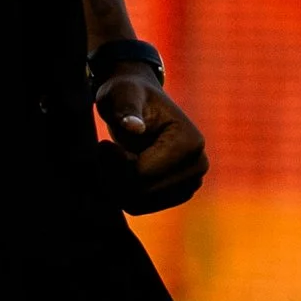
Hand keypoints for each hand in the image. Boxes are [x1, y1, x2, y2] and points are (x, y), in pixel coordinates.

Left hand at [92, 71, 207, 211]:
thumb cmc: (128, 93)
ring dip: (117, 185)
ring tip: (113, 158)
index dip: (114, 164)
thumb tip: (135, 128)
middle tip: (104, 151)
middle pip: (142, 192)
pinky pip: (141, 206)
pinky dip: (124, 192)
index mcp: (190, 142)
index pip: (143, 174)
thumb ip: (127, 109)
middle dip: (114, 176)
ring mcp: (192, 182)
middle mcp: (198, 165)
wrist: (138, 102)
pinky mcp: (179, 192)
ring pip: (139, 203)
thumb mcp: (122, 94)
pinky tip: (122, 169)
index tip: (103, 145)